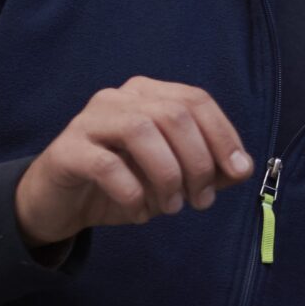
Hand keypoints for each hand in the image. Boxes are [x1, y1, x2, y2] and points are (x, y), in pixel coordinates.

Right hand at [14, 77, 251, 247]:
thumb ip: (209, 170)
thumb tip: (243, 168)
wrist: (61, 203)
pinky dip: (132, 192)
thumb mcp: (173, 178)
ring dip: (168, 175)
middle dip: (198, 162)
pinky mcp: (67, 150)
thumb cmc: (123, 183)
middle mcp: (119, 98)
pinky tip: (139, 211)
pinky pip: (107, 165)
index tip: (237, 173)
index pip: (196, 100)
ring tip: (173, 207)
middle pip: (174, 115)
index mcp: (148, 95)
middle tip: (201, 201)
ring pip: (141, 131)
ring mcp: (89, 120)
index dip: (223, 135)